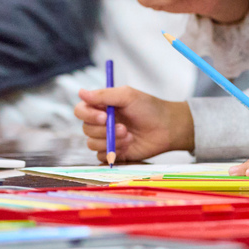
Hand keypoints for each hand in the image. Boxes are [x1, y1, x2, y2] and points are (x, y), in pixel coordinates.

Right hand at [75, 85, 194, 161]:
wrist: (167, 129)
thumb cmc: (150, 109)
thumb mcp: (128, 96)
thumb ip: (104, 95)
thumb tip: (80, 92)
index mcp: (102, 106)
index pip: (81, 110)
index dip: (88, 115)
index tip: (103, 117)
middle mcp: (101, 122)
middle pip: (85, 129)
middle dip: (104, 130)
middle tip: (124, 128)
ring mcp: (106, 138)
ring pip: (92, 144)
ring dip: (111, 141)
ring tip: (129, 136)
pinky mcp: (113, 152)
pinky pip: (101, 156)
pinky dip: (114, 151)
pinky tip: (128, 145)